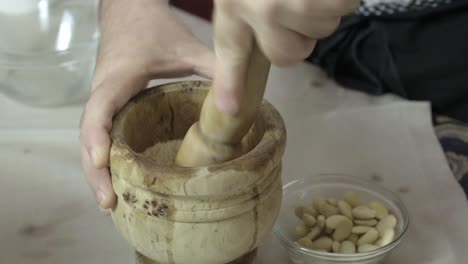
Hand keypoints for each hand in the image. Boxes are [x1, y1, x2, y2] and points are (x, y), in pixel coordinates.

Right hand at [80, 0, 212, 209]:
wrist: (129, 12)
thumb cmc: (153, 29)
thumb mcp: (186, 47)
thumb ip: (213, 68)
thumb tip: (239, 101)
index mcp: (118, 79)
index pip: (99, 110)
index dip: (98, 138)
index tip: (103, 163)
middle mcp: (103, 93)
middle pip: (88, 136)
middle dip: (95, 170)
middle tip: (109, 204)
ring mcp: (103, 102)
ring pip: (90, 141)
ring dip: (96, 172)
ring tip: (110, 204)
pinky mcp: (109, 107)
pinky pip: (101, 137)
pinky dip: (104, 160)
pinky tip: (114, 181)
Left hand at [212, 0, 359, 112]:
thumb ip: (244, 9)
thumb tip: (265, 39)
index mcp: (235, 1)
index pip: (231, 50)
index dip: (230, 81)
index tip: (229, 107)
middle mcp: (262, 8)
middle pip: (291, 54)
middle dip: (298, 32)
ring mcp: (297, 4)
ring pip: (321, 29)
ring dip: (323, 7)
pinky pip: (344, 9)